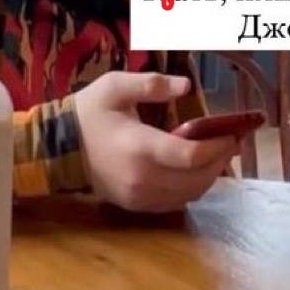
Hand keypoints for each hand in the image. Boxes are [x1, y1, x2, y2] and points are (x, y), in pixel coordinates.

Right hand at [72, 72, 237, 211]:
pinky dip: (192, 188)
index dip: (217, 146)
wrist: (57, 148)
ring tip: (220, 153)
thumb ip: (152, 84)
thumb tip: (185, 85)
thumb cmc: (89, 113)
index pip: (191, 156)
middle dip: (220, 160)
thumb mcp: (115, 86)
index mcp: (140, 147)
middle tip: (232, 141)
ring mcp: (139, 196)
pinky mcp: (135, 205)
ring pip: (189, 194)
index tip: (232, 132)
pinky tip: (197, 169)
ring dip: (210, 176)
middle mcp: (143, 178)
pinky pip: (174, 202)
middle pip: (196, 179)